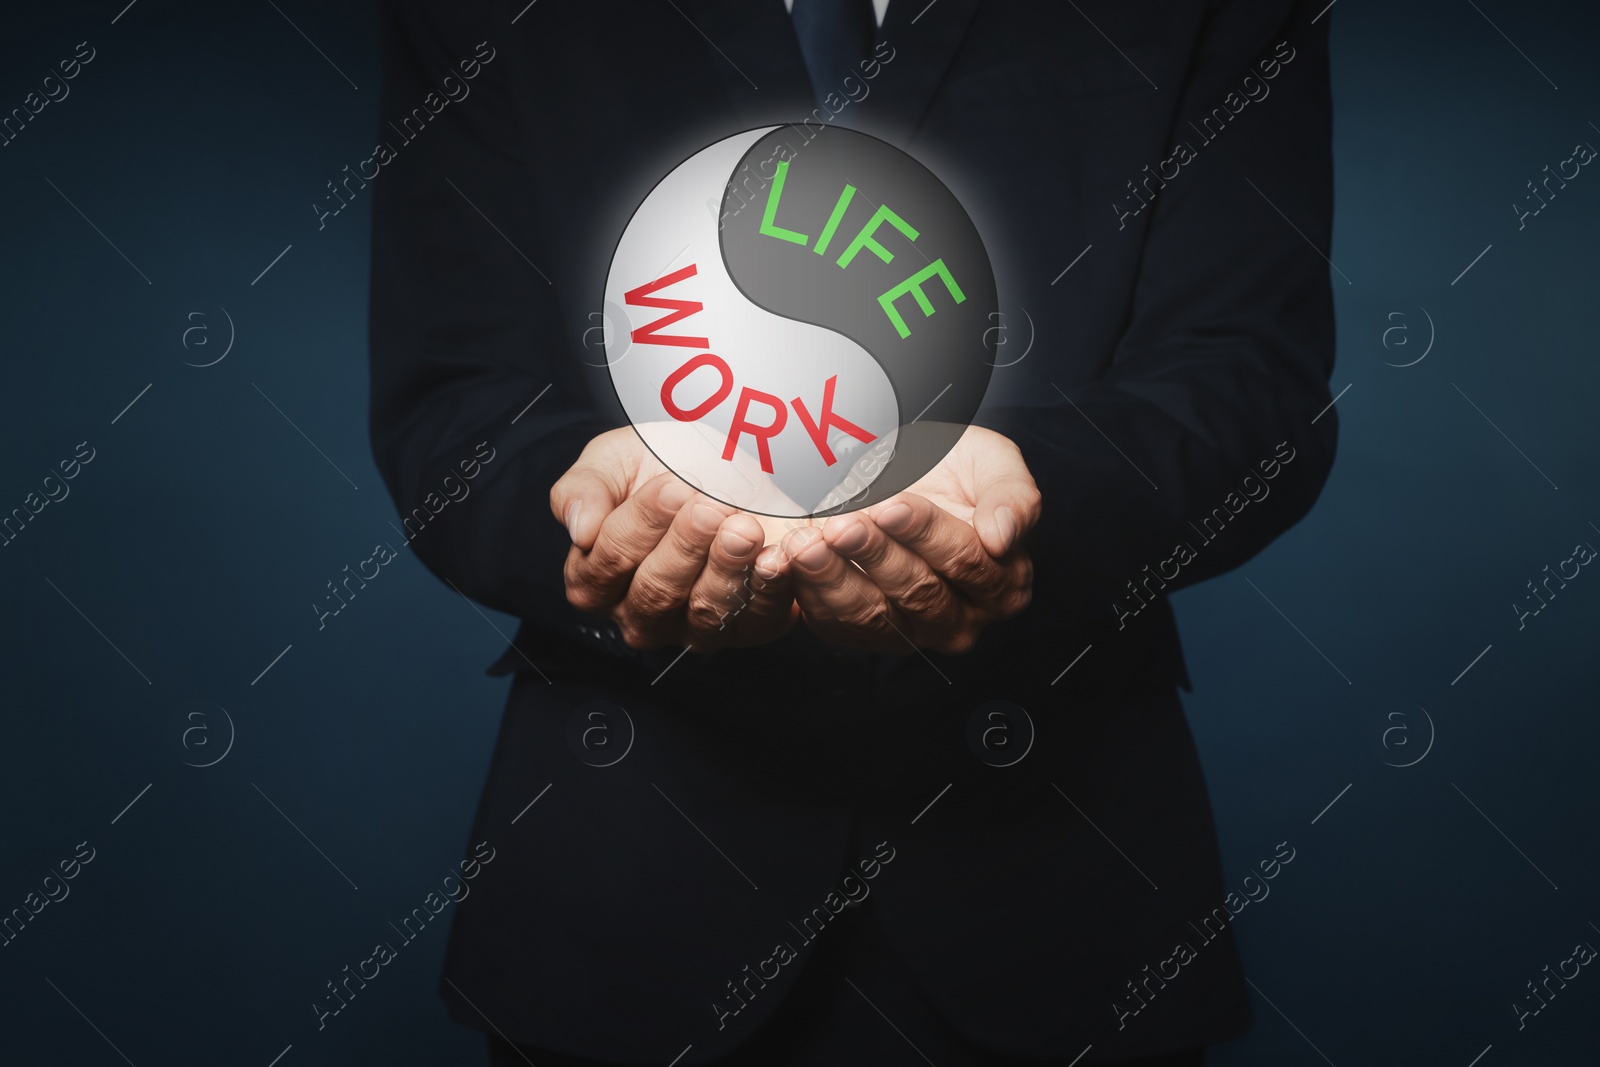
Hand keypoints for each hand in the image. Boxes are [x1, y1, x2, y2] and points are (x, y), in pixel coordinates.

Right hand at [550, 427, 801, 649]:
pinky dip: (769, 589)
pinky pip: (757, 620)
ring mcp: (693, 627)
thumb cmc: (662, 466)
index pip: (608, 563)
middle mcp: (640, 615)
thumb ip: (581, 491)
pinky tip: (775, 558)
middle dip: (685, 546)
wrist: (731, 467)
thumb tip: (579, 529)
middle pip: (655, 593)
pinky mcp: (747, 627)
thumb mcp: (612, 461)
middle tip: (710, 508)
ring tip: (743, 528)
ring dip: (726, 568)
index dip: (640, 525)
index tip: (671, 487)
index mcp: (595, 580)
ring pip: (704, 613)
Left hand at [778, 425, 1039, 653]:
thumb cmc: (951, 471)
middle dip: (876, 555)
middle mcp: (959, 618)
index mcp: (1001, 583)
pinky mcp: (862, 634)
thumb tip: (1004, 537)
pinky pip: (836, 624)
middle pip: (918, 592)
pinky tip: (797, 560)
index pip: (966, 561)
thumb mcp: (995, 464)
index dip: (927, 533)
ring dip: (837, 578)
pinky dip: (812, 592)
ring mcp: (909, 631)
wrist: (902, 473)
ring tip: (811, 543)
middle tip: (845, 524)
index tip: (893, 505)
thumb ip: (1014, 497)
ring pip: (873, 615)